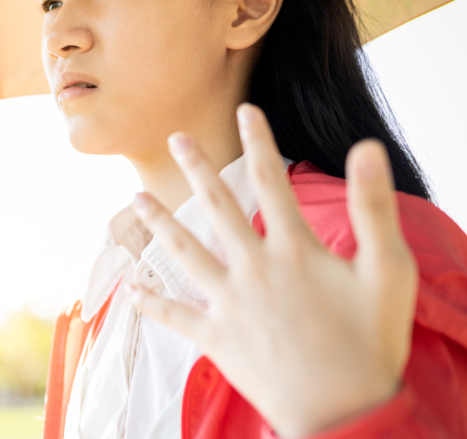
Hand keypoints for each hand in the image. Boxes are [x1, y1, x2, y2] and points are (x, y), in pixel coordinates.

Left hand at [129, 104, 417, 436]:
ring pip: (184, 253)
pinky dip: (152, 303)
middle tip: (176, 137)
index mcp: (294, 250)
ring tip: (136, 198)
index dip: (260, 142)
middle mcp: (253, 269)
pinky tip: (131, 290)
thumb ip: (373, 207)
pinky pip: (175, 315)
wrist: (344, 413)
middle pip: (217, 207)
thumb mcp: (387, 272)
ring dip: (159, 223)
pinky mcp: (215, 338)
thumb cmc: (371, 343)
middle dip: (196, 167)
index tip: (247, 110)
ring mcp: (229, 303)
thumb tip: (367, 147)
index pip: (273, 182)